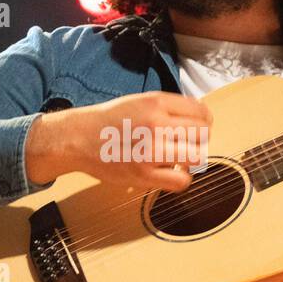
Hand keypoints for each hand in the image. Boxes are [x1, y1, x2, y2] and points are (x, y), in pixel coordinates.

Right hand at [26, 91, 212, 190]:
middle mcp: (156, 124)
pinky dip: (180, 178)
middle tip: (186, 143)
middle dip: (198, 139)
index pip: (202, 112)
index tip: (197, 128)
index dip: (204, 121)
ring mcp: (151, 150)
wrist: (78, 138)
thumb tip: (200, 119)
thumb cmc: (109, 121)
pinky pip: (181, 181)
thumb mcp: (140, 101)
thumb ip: (169, 108)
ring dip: (191, 158)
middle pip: (203, 134)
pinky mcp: (144, 174)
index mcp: (156, 102)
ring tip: (179, 158)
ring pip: (197, 156)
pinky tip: (170, 172)